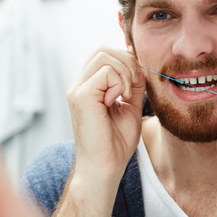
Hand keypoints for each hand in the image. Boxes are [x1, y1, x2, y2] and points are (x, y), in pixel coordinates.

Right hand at [67, 47, 145, 182]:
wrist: (105, 167)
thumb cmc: (116, 143)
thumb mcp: (130, 107)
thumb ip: (133, 85)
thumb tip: (140, 64)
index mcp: (88, 87)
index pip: (103, 53)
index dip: (125, 59)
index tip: (137, 79)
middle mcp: (79, 85)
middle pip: (102, 49)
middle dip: (126, 61)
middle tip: (134, 86)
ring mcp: (77, 90)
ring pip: (103, 55)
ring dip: (124, 72)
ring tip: (126, 96)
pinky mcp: (81, 96)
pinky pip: (106, 72)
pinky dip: (120, 83)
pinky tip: (119, 101)